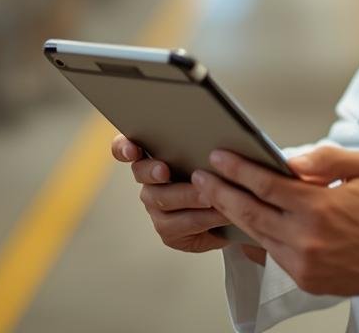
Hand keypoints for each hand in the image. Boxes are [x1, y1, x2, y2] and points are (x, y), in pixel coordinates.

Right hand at [111, 135, 266, 260]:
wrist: (235, 211)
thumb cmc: (221, 174)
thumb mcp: (212, 155)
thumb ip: (202, 143)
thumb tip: (213, 126)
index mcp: (154, 154)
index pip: (124, 147)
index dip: (123, 147)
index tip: (131, 149)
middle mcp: (150, 181)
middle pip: (141, 172)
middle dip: (152, 171)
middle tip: (164, 171)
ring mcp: (156, 207)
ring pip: (163, 200)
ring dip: (187, 196)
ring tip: (209, 196)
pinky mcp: (168, 231)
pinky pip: (181, 224)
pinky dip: (203, 217)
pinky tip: (220, 213)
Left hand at [191, 146, 358, 298]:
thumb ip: (324, 158)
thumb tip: (289, 159)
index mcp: (320, 207)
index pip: (264, 184)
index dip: (236, 168)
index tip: (219, 156)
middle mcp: (307, 239)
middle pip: (249, 211)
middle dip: (220, 191)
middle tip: (202, 177)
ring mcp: (305, 264)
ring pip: (257, 235)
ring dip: (234, 214)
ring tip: (218, 196)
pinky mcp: (308, 280)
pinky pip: (273, 255)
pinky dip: (257, 237)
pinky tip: (248, 222)